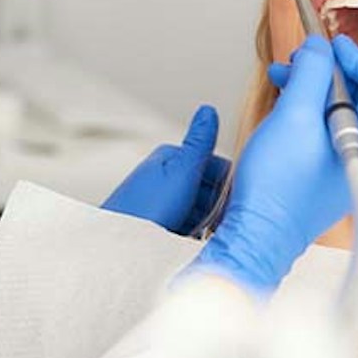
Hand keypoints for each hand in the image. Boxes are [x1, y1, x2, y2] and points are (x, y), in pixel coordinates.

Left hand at [102, 105, 230, 234]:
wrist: (119, 247)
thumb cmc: (145, 209)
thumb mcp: (181, 172)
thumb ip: (198, 143)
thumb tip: (208, 110)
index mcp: (169, 158)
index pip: (214, 165)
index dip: (228, 183)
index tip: (238, 201)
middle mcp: (165, 177)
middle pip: (208, 189)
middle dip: (218, 207)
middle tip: (224, 223)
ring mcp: (161, 203)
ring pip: (199, 210)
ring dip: (208, 224)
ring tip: (208, 235)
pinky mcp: (157, 226)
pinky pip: (187, 228)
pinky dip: (195, 235)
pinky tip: (195, 243)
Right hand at [187, 35, 357, 293]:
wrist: (260, 234)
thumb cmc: (275, 188)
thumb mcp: (292, 115)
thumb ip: (313, 72)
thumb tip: (321, 48)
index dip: (356, 56)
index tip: (326, 50)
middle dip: (333, 69)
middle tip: (299, 61)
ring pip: (350, 106)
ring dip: (318, 86)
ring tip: (285, 79)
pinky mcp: (340, 170)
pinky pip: (337, 126)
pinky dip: (314, 108)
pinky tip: (287, 102)